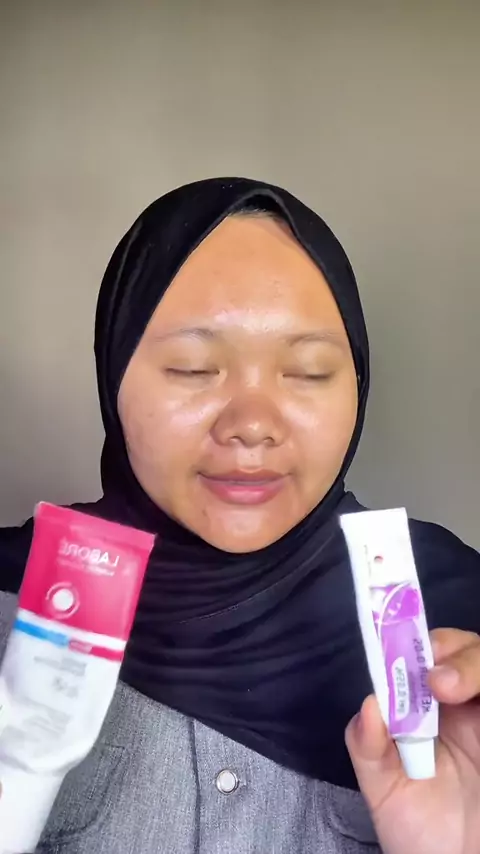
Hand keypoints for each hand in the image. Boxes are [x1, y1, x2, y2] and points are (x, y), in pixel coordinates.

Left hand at [345, 628, 479, 853]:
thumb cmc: (421, 834)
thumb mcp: (383, 789)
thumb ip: (367, 746)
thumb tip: (368, 703)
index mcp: (432, 709)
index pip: (432, 656)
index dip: (420, 641)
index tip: (404, 644)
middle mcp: (468, 709)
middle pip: (473, 652)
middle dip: (457, 652)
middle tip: (438, 679)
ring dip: (474, 665)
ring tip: (450, 686)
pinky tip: (478, 705)